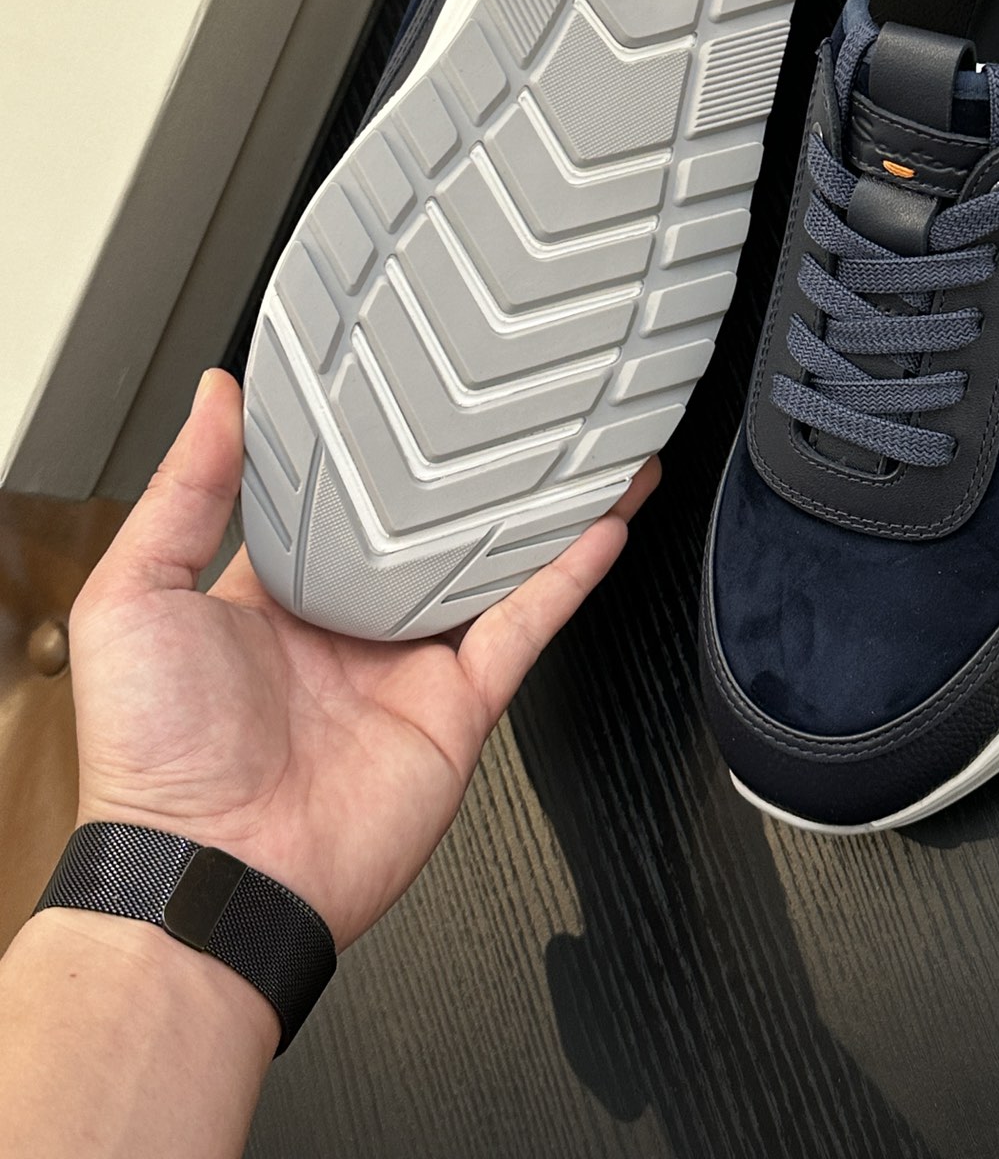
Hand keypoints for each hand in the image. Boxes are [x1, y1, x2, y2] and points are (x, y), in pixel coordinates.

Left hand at [68, 370, 656, 949]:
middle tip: (502, 396)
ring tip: (577, 439)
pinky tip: (605, 518)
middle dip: (464, 469)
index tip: (394, 380)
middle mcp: (350, 625)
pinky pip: (526, 624)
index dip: (365, 445)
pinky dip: (569, 572)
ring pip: (490, 565)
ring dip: (537, 507)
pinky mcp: (460, 704)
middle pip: (426, 527)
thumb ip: (182, 493)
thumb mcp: (136, 597)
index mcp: (274, 595)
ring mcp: (411, 664)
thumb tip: (215, 399)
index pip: (336, 500)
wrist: (215, 876)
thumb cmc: (155, 761)